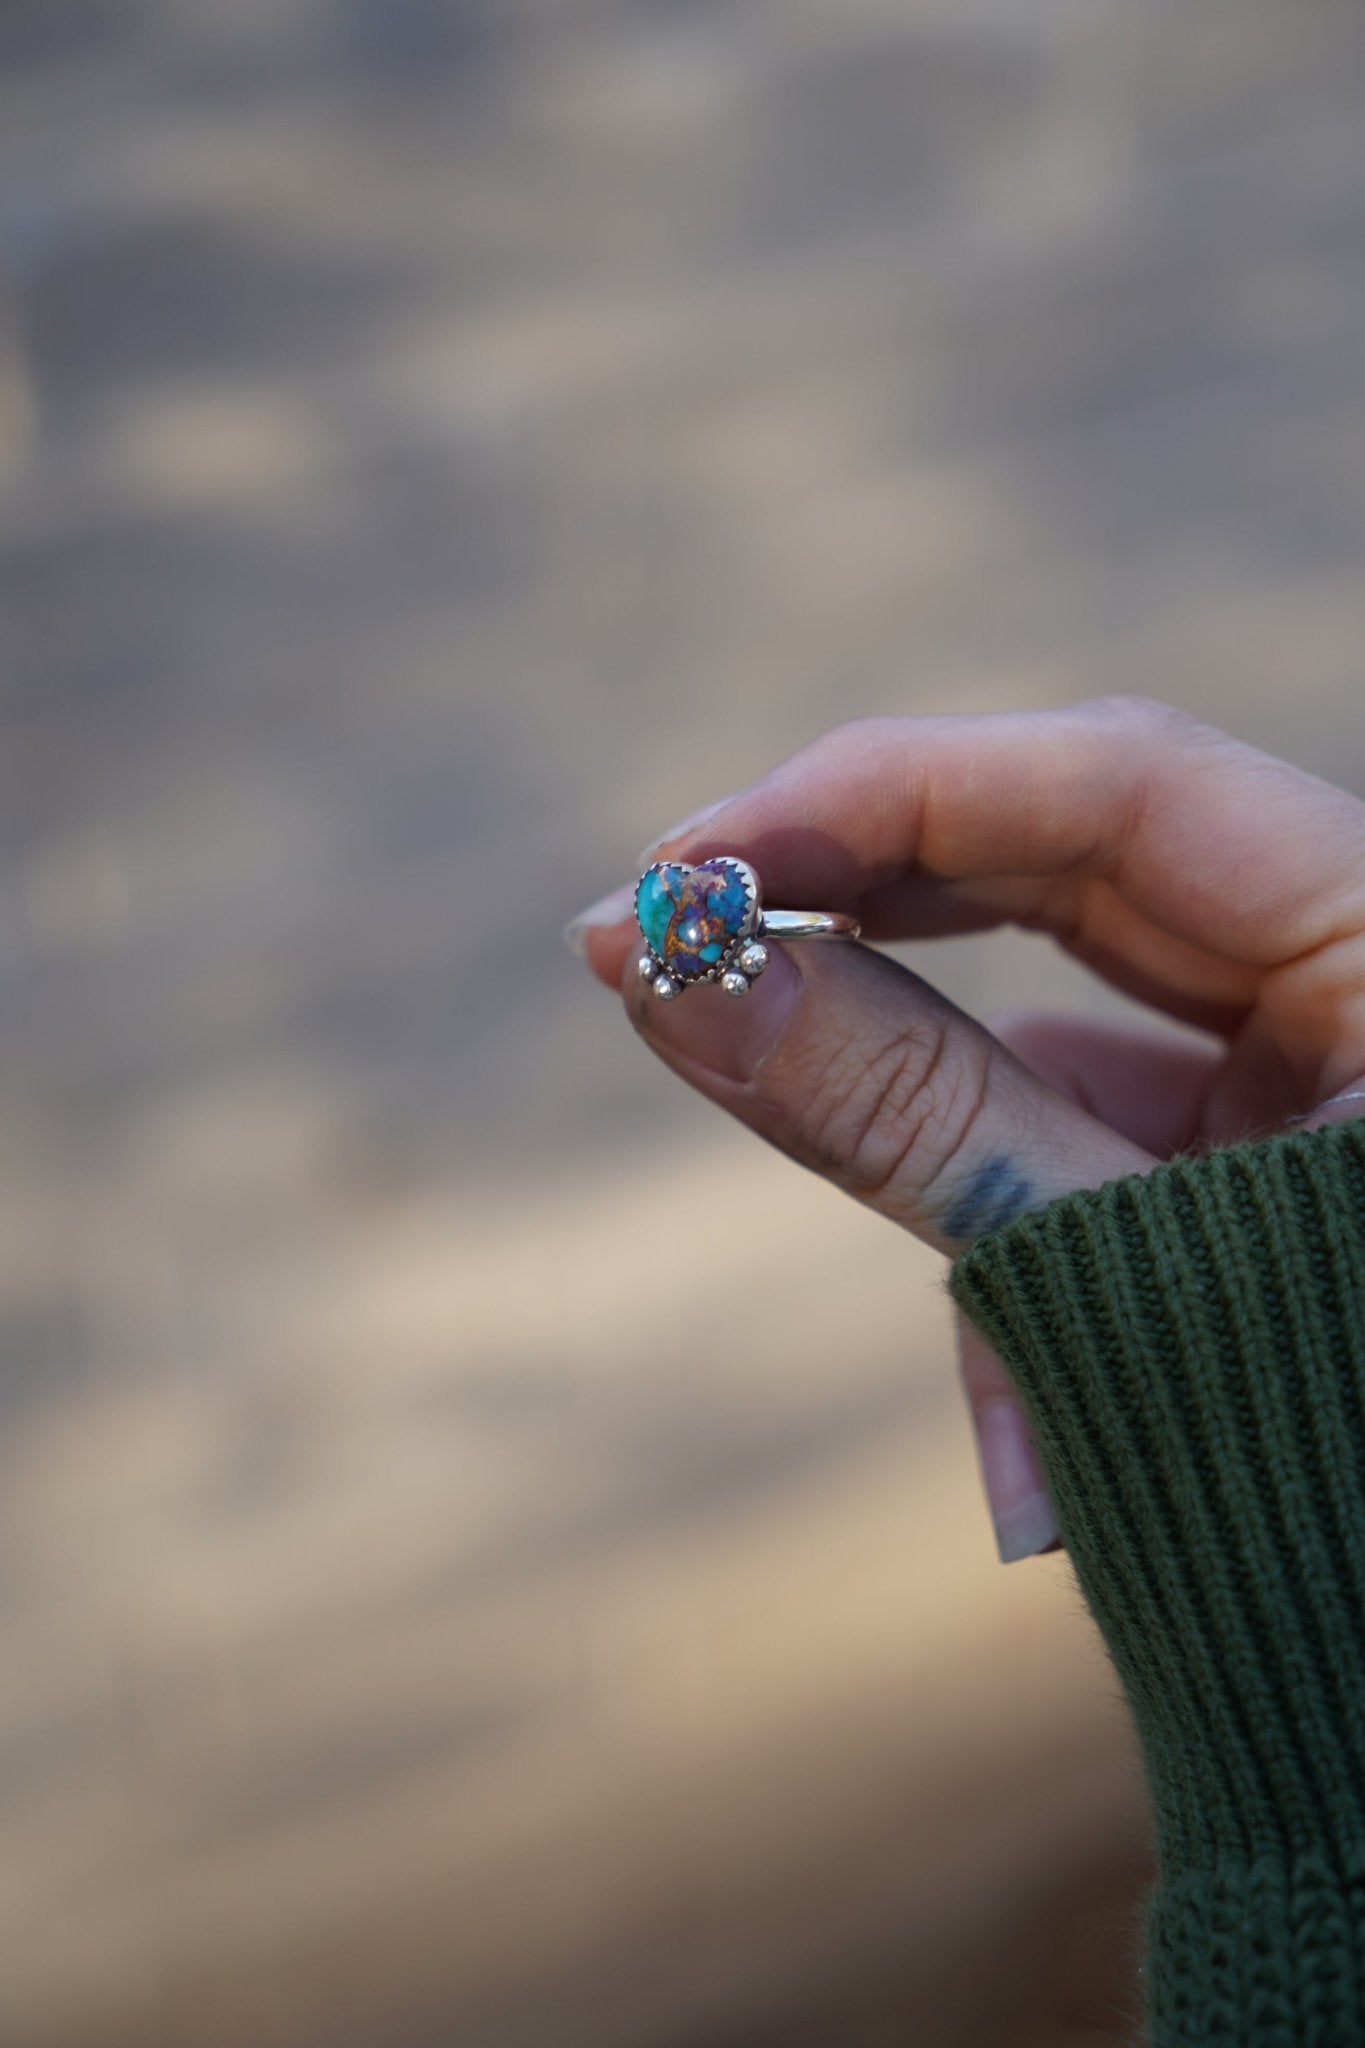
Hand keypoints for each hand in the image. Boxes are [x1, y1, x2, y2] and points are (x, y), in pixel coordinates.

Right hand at [568, 698, 1364, 1560]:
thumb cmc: (1364, 1469)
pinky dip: (1004, 1198)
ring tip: (738, 1056)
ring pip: (1077, 998)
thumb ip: (919, 1114)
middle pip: (1078, 862)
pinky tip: (984, 1335)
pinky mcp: (1269, 1171)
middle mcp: (1363, 971)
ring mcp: (1325, 1074)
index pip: (1118, 782)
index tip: (686, 868)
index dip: (882, 795)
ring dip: (907, 1062)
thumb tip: (678, 977)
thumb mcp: (1136, 1265)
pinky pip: (1105, 1137)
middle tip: (648, 926)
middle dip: (857, 893)